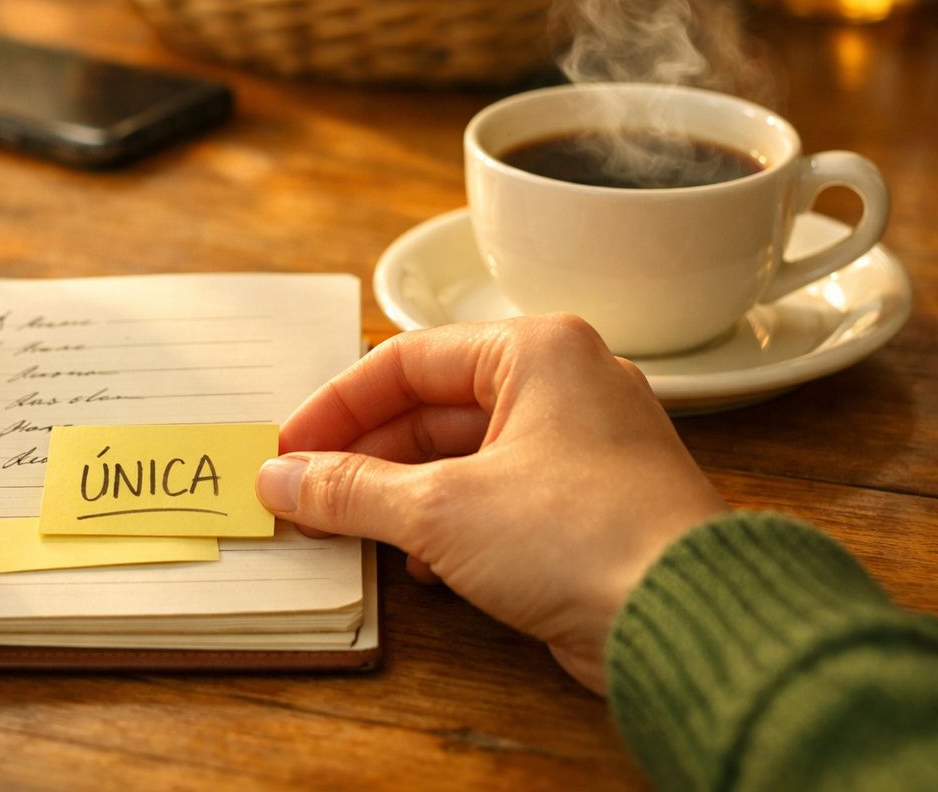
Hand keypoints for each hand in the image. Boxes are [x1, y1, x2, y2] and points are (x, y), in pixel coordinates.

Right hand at [257, 315, 726, 692]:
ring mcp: (581, 447)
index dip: (337, 406)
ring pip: (462, 456)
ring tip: (350, 528)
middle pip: (433, 408)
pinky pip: (496, 498)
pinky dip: (449, 524)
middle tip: (307, 493)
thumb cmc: (585, 536)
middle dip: (366, 455)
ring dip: (401, 494)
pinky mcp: (588, 507)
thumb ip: (350, 488)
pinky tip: (420, 564)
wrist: (688, 621)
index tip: (290, 447)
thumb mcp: (440, 508)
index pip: (406, 360)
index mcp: (536, 350)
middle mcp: (564, 385)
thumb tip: (283, 479)